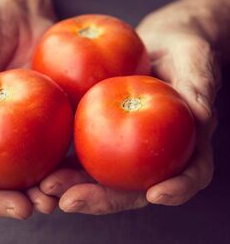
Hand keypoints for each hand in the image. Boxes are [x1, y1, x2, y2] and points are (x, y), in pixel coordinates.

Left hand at [40, 7, 219, 214]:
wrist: (154, 43)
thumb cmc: (182, 50)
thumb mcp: (194, 59)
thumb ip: (198, 84)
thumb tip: (201, 114)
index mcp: (186, 143)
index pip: (190, 173)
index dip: (177, 188)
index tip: (156, 194)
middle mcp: (154, 154)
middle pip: (134, 187)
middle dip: (103, 198)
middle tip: (71, 201)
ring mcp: (126, 148)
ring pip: (102, 177)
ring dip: (73, 186)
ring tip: (46, 187)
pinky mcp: (102, 135)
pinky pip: (83, 152)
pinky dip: (63, 162)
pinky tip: (43, 164)